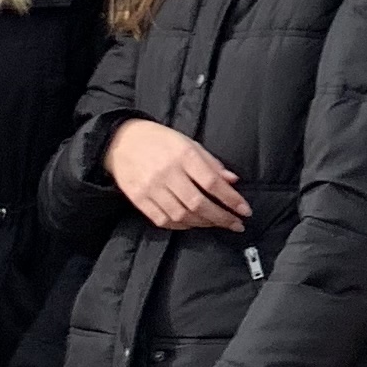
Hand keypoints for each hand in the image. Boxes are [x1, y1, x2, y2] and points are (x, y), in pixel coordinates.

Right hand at [107, 119, 247, 231]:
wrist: (121, 141)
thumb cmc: (161, 140)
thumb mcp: (189, 143)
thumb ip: (211, 163)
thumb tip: (232, 181)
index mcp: (183, 155)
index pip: (212, 183)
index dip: (231, 199)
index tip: (245, 210)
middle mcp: (167, 173)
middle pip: (198, 203)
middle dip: (221, 217)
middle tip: (236, 224)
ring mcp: (150, 188)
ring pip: (181, 215)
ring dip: (204, 223)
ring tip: (217, 224)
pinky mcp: (138, 199)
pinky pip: (162, 220)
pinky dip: (181, 226)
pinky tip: (193, 224)